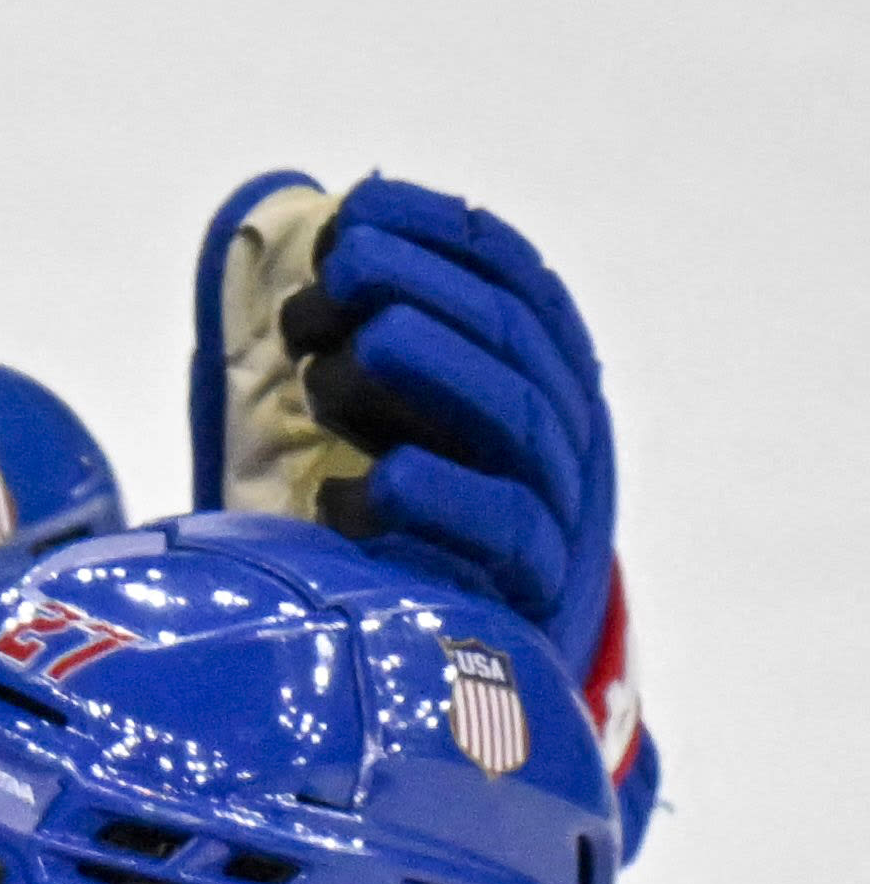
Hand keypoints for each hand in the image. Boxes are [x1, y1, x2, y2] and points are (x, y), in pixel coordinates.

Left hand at [189, 169, 618, 680]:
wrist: (465, 674)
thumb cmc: (403, 526)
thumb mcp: (385, 420)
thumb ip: (365, 339)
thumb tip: (314, 237)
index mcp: (544, 372)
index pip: (516, 278)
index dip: (442, 234)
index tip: (360, 209)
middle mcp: (568, 431)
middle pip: (514, 341)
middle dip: (423, 291)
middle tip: (336, 277)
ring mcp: (561, 509)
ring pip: (517, 420)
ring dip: (429, 373)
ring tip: (340, 362)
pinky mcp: (531, 591)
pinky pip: (499, 532)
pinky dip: (425, 500)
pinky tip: (345, 495)